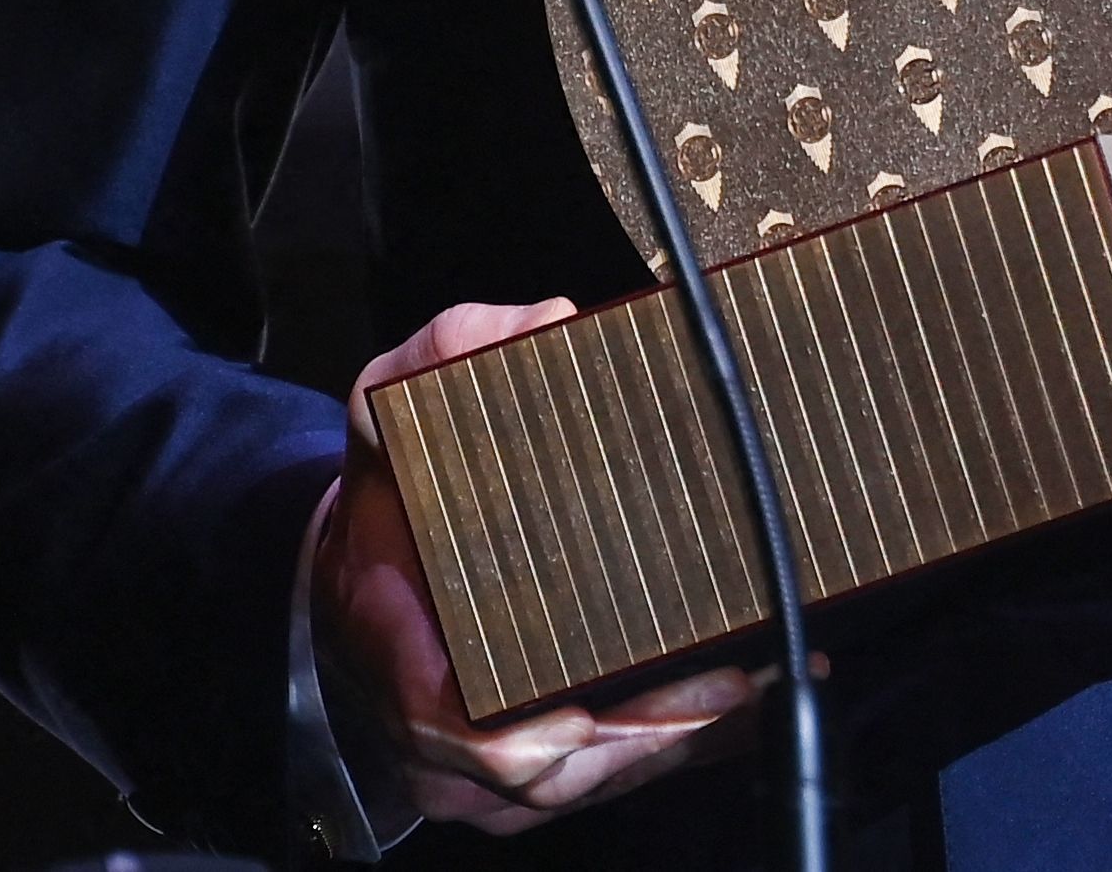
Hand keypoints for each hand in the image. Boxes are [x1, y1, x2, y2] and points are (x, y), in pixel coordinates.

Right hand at [317, 299, 778, 834]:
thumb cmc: (385, 496)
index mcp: (397, 647)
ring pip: (581, 788)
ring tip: (755, 690)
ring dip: (670, 747)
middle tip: (727, 684)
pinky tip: (744, 712)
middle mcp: (435, 729)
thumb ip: (450, 353)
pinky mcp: (522, 775)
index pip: (456, 725)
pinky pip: (601, 781)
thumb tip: (547, 323)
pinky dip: (674, 752)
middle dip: (640, 737)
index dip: (531, 735)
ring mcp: (474, 766)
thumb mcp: (391, 403)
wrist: (357, 565)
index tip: (593, 712)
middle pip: (544, 773)